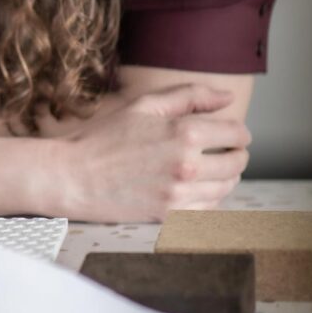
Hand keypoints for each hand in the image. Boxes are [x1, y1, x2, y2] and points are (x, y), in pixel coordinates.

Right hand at [48, 82, 250, 223]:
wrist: (73, 177)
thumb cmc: (105, 137)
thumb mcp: (145, 106)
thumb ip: (190, 96)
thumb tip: (228, 97)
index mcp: (184, 132)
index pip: (237, 134)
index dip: (239, 133)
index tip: (230, 134)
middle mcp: (188, 165)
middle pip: (237, 163)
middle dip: (235, 155)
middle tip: (223, 152)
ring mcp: (180, 195)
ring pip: (226, 188)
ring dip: (225, 178)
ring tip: (208, 169)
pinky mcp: (170, 217)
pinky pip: (209, 210)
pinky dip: (209, 200)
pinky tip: (193, 189)